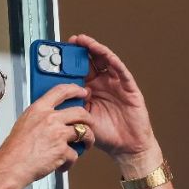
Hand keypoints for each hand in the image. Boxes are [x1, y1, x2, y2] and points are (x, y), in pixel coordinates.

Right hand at [0, 83, 94, 188]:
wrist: (11, 166)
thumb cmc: (15, 149)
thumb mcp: (24, 123)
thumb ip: (40, 117)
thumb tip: (50, 118)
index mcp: (39, 109)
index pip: (61, 91)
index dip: (75, 90)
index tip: (83, 92)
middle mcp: (50, 119)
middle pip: (80, 112)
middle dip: (88, 119)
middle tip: (89, 124)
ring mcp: (58, 134)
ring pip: (84, 132)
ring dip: (88, 139)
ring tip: (86, 145)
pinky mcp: (63, 151)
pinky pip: (75, 154)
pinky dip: (69, 162)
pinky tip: (62, 165)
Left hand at [68, 34, 157, 161]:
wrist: (125, 147)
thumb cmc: (105, 135)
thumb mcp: (82, 118)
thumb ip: (73, 104)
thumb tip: (59, 93)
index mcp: (90, 91)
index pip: (79, 71)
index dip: (70, 62)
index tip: (59, 53)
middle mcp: (102, 85)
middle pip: (91, 62)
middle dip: (81, 50)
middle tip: (71, 41)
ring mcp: (116, 84)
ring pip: (105, 61)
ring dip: (95, 49)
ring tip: (85, 41)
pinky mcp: (129, 87)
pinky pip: (121, 71)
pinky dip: (112, 61)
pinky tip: (104, 54)